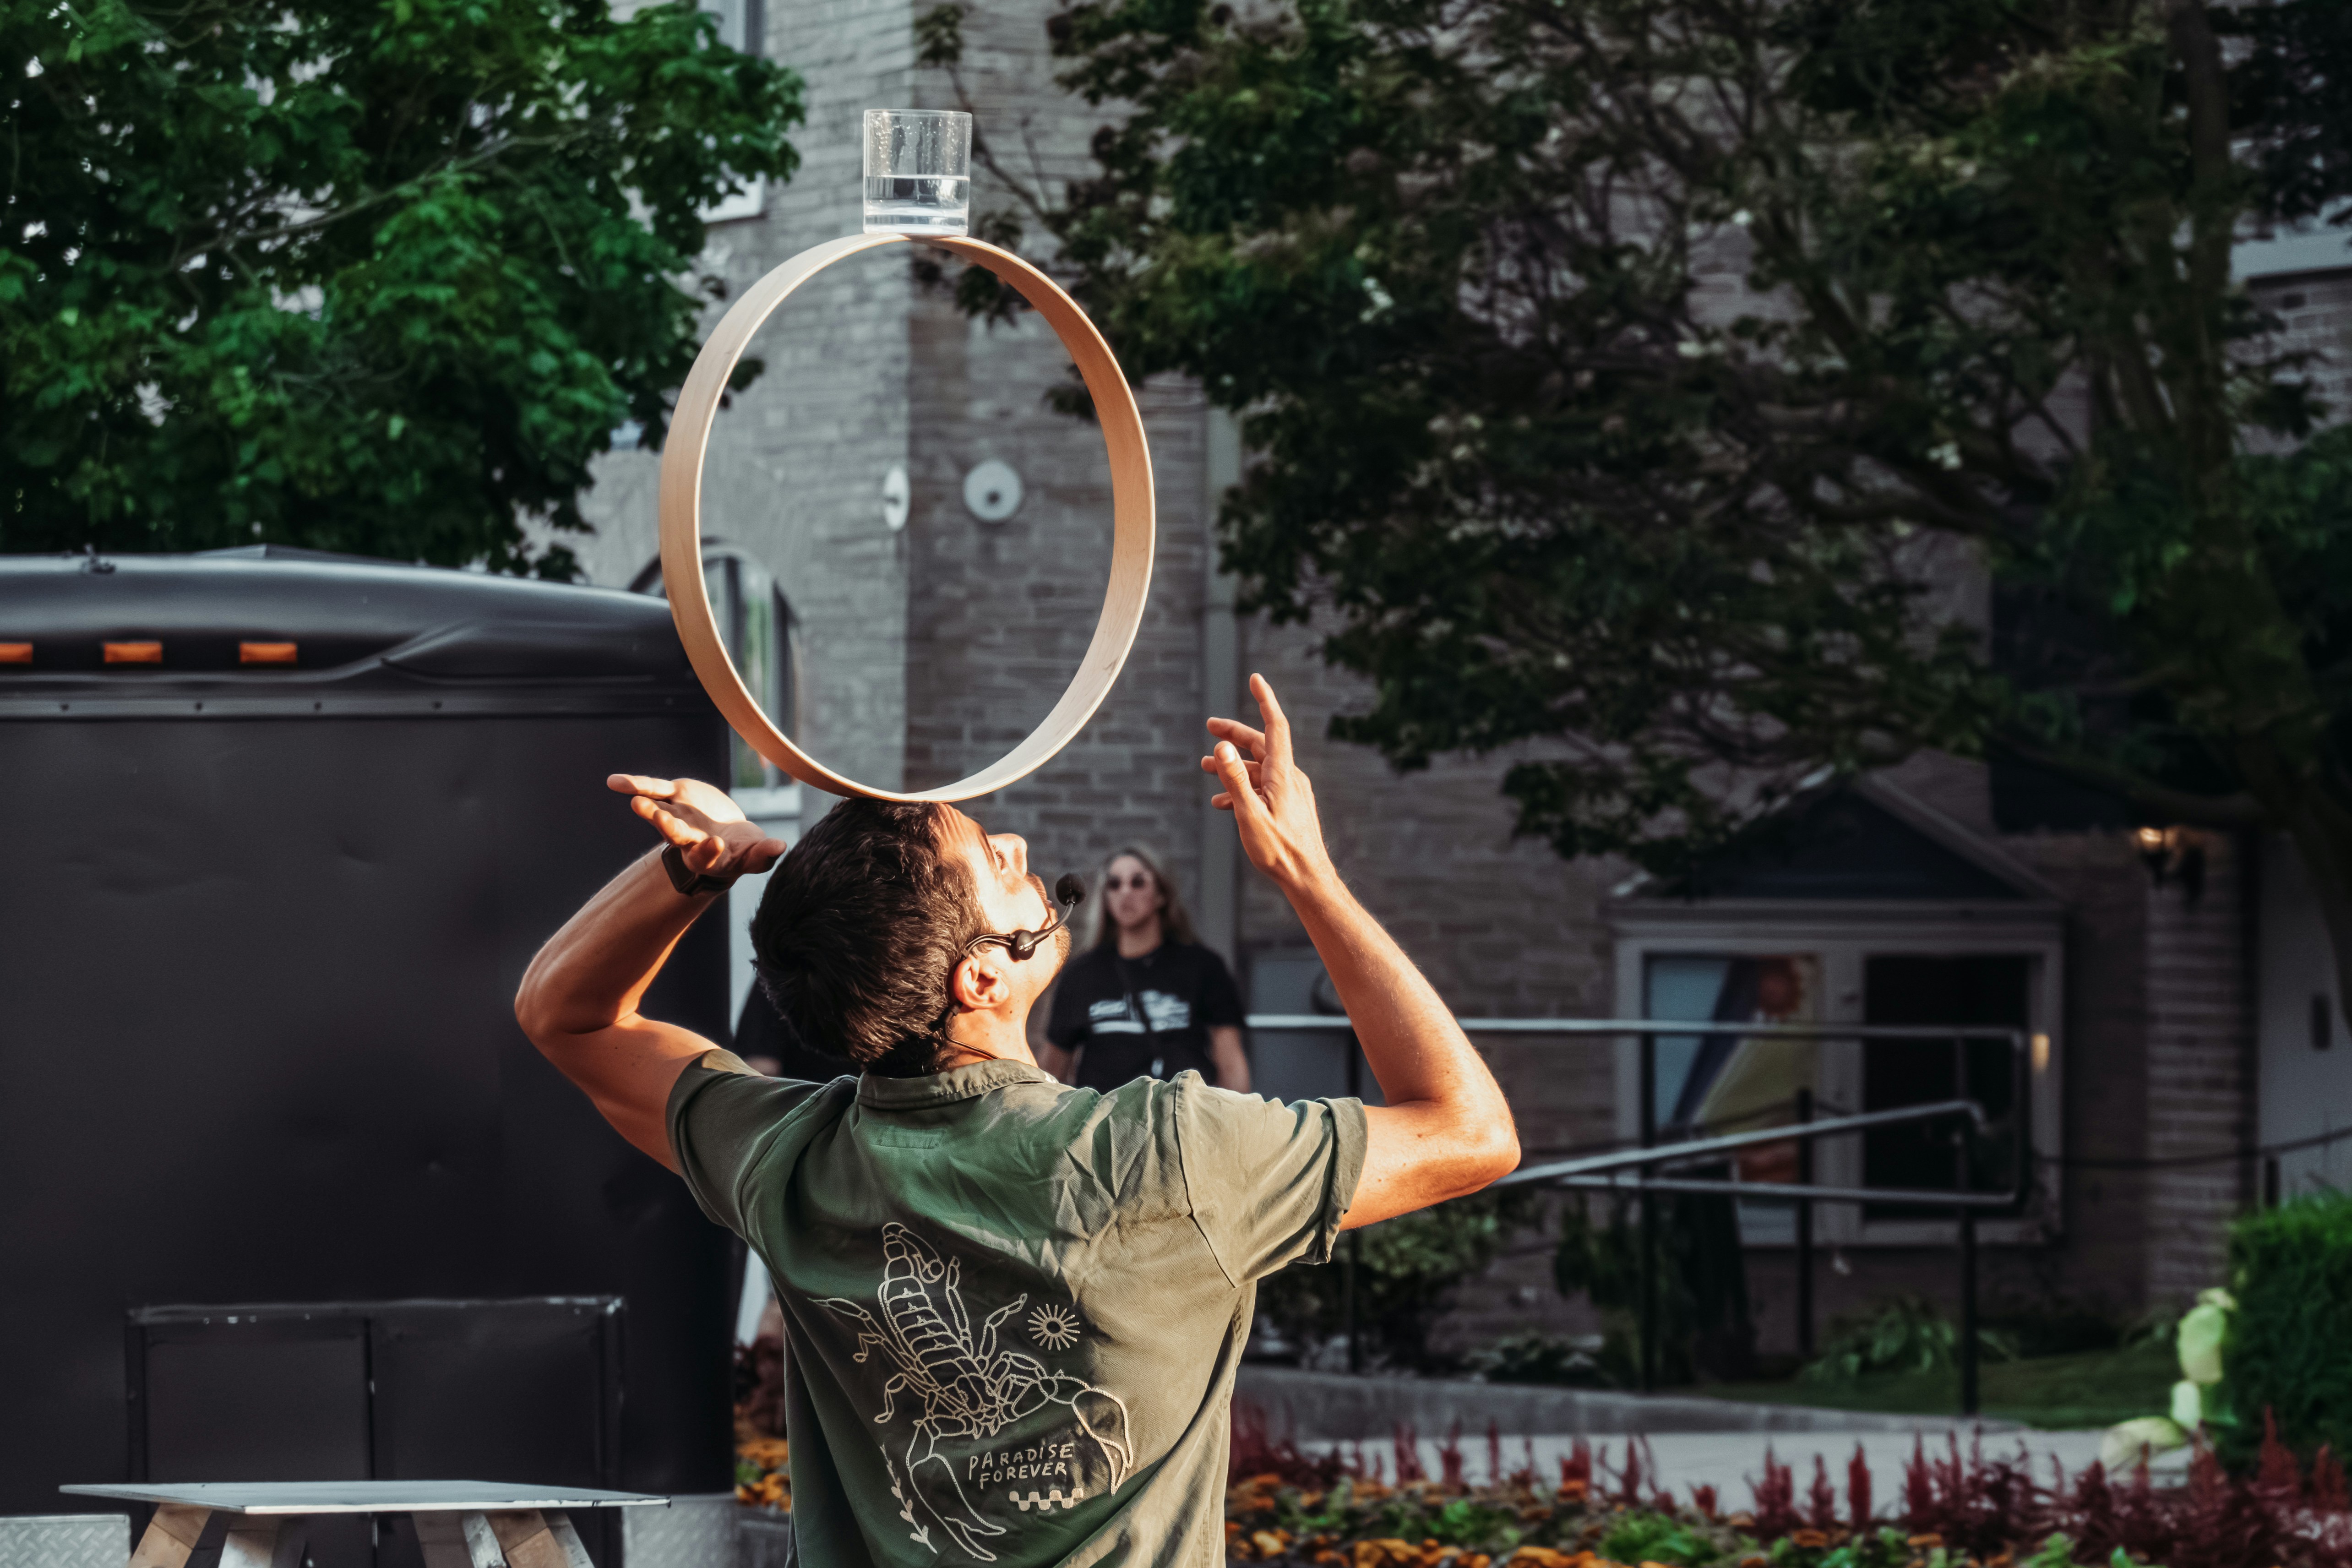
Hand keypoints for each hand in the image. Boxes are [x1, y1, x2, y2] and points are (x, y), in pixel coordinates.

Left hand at [607, 774, 787, 880]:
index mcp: (710, 857)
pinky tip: (614, 782)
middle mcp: (690, 840)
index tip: (716, 844)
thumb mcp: (756, 854)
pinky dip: (636, 785)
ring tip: (635, 804)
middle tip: (663, 821)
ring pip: (662, 815)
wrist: (725, 836)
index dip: (710, 851)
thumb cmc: (742, 850)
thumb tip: (781, 847)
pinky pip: (654, 789)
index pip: (708, 857)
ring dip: (649, 811)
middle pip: (679, 836)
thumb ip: (764, 854)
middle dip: (671, 828)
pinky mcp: (676, 795)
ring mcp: (680, 817)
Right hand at [1200, 673, 1335, 891]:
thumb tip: (1221, 747)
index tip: (1256, 679)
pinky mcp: (1289, 806)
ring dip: (1233, 765)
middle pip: (1261, 744)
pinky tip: (1222, 803)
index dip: (1265, 700)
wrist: (1307, 878)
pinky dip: (1242, 788)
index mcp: (1282, 774)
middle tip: (1210, 726)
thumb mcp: (1249, 815)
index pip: (1275, 726)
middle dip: (1234, 734)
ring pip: (1259, 768)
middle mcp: (1289, 778)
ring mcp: (1290, 792)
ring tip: (1205, 768)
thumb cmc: (1279, 851)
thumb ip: (1235, 780)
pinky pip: (1263, 788)